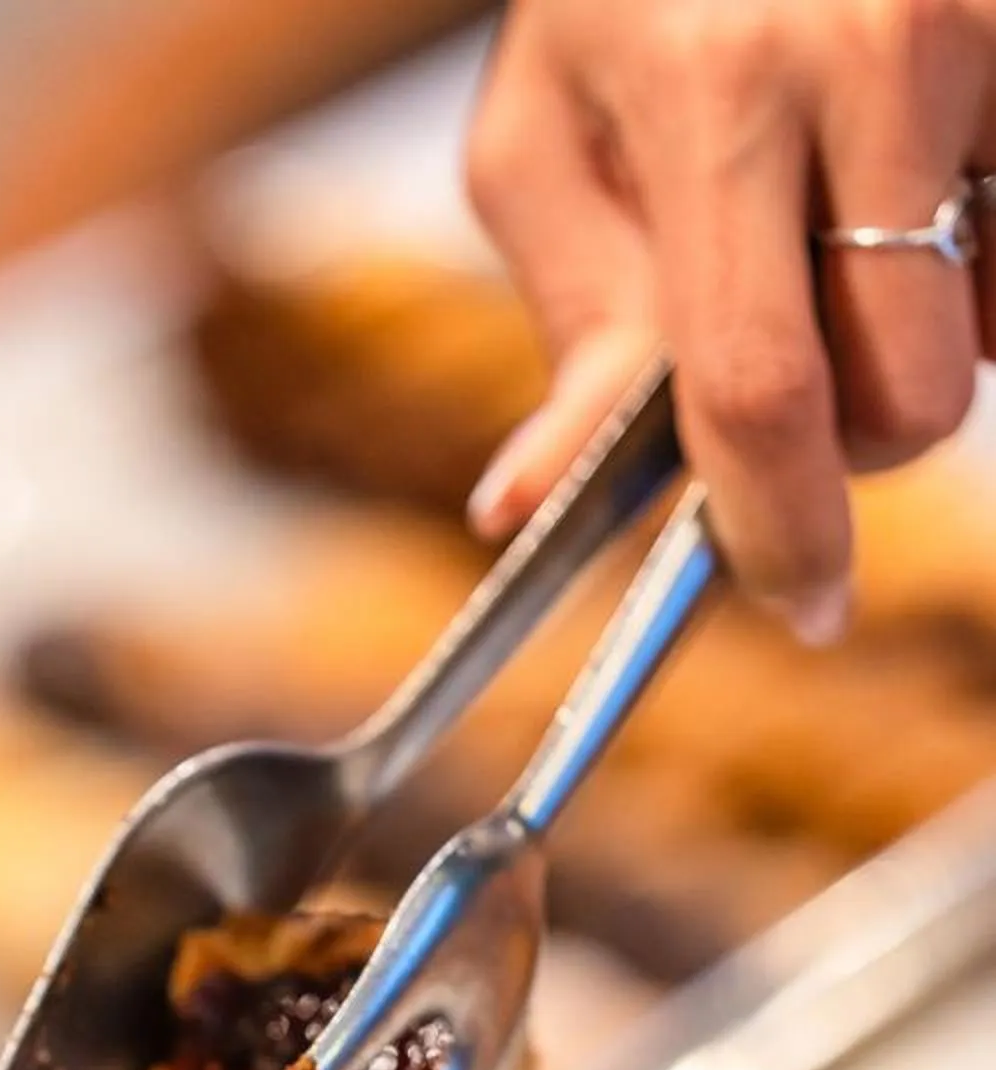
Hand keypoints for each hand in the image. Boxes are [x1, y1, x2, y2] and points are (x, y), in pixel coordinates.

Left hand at [465, 0, 995, 639]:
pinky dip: (977, 265)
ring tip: (848, 235)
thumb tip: (528, 512)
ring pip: (988, 332)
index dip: (780, 528)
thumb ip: (573, 323)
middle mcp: (877, 47)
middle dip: (853, 446)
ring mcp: (985, 32)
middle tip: (799, 391)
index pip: (758, 386)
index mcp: (716, 88)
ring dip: (922, 344)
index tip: (801, 604)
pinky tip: (916, 181)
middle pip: (905, 393)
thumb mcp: (548, 130)